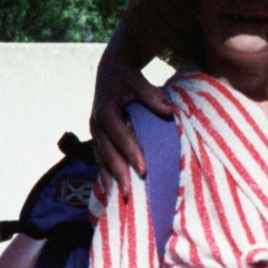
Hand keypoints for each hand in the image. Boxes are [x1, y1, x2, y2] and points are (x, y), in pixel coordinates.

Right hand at [91, 26, 174, 198]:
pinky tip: (112, 190)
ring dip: (110, 178)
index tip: (144, 169)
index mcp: (105, 111)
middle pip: (107, 152)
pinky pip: (100, 158)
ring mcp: (95, 132)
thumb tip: (172, 110)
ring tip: (122, 197)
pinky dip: (105, 173)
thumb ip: (152, 95)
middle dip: (119, 173)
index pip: (119, 135)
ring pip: (101, 158)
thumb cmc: (126, 75)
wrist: (108, 70)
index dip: (130, 152)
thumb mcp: (137, 79)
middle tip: (131, 192)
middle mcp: (97, 124)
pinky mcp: (97, 137)